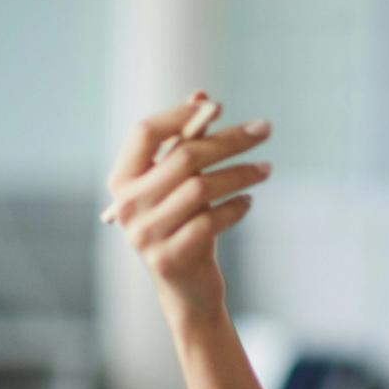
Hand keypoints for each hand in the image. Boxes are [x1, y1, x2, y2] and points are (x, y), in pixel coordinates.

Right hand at [103, 92, 273, 320]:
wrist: (187, 292)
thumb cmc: (184, 228)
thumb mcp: (180, 186)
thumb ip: (185, 142)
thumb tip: (202, 96)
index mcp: (122, 180)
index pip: (145, 132)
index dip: (182, 114)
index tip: (219, 106)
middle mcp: (127, 205)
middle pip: (183, 156)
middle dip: (230, 139)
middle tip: (265, 129)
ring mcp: (145, 234)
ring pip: (202, 188)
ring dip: (241, 173)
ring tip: (266, 170)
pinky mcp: (170, 258)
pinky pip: (211, 221)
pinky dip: (235, 208)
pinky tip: (249, 203)